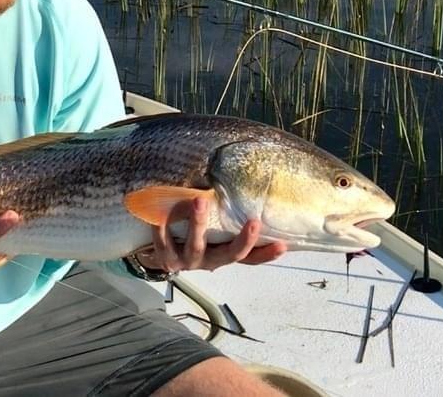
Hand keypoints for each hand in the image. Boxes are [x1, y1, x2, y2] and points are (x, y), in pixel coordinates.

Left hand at [135, 197, 286, 272]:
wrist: (159, 254)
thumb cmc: (192, 233)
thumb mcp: (212, 230)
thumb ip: (225, 216)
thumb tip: (245, 181)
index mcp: (223, 254)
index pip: (250, 258)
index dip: (266, 254)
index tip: (283, 244)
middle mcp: (210, 261)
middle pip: (230, 255)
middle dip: (243, 240)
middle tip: (254, 221)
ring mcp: (188, 261)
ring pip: (196, 245)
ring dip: (199, 224)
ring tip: (200, 200)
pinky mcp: (166, 259)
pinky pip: (165, 242)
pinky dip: (163, 227)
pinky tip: (161, 214)